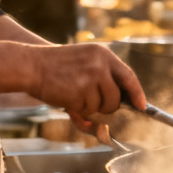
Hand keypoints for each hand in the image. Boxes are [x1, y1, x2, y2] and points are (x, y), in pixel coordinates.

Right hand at [27, 43, 146, 118]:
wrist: (30, 65)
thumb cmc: (55, 69)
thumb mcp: (82, 66)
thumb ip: (99, 86)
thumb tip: (109, 118)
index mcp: (103, 54)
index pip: (128, 76)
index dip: (136, 93)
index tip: (142, 106)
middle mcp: (100, 64)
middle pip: (117, 98)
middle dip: (107, 106)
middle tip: (90, 102)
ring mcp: (91, 77)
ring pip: (103, 106)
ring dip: (90, 107)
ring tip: (73, 94)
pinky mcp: (80, 90)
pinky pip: (87, 110)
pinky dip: (78, 110)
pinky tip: (65, 96)